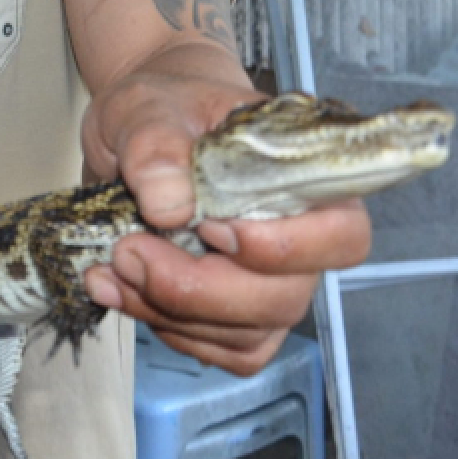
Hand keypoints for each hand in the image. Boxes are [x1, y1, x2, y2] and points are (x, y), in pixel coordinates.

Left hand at [78, 72, 372, 374]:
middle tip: (130, 251)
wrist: (141, 131)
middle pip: (286, 298)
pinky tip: (121, 291)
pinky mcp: (236, 314)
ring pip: (248, 334)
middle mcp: (302, 238)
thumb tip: (170, 202)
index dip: (282, 247)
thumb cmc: (165, 108)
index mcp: (304, 176)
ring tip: (114, 266)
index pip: (343, 234)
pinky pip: (222, 350)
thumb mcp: (146, 107)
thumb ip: (156, 143)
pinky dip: (168, 330)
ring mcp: (271, 282)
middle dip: (200, 289)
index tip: (208, 225)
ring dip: (171, 312)